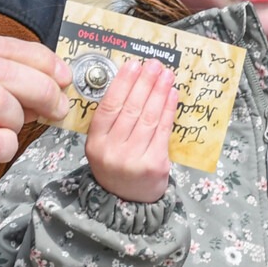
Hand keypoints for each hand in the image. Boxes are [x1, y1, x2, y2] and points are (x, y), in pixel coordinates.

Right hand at [83, 59, 177, 203]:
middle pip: (130, 109)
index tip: (133, 65)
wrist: (127, 202)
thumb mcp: (103, 146)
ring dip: (159, 92)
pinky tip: (172, 95)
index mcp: (95, 143)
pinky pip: (163, 131)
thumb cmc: (116, 165)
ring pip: (148, 118)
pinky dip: (169, 110)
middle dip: (144, 83)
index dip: (122, 84)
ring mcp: (133, 159)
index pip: (108, 107)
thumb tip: (132, 83)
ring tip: (166, 75)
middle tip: (154, 64)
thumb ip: (111, 121)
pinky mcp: (154, 165)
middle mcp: (112, 151)